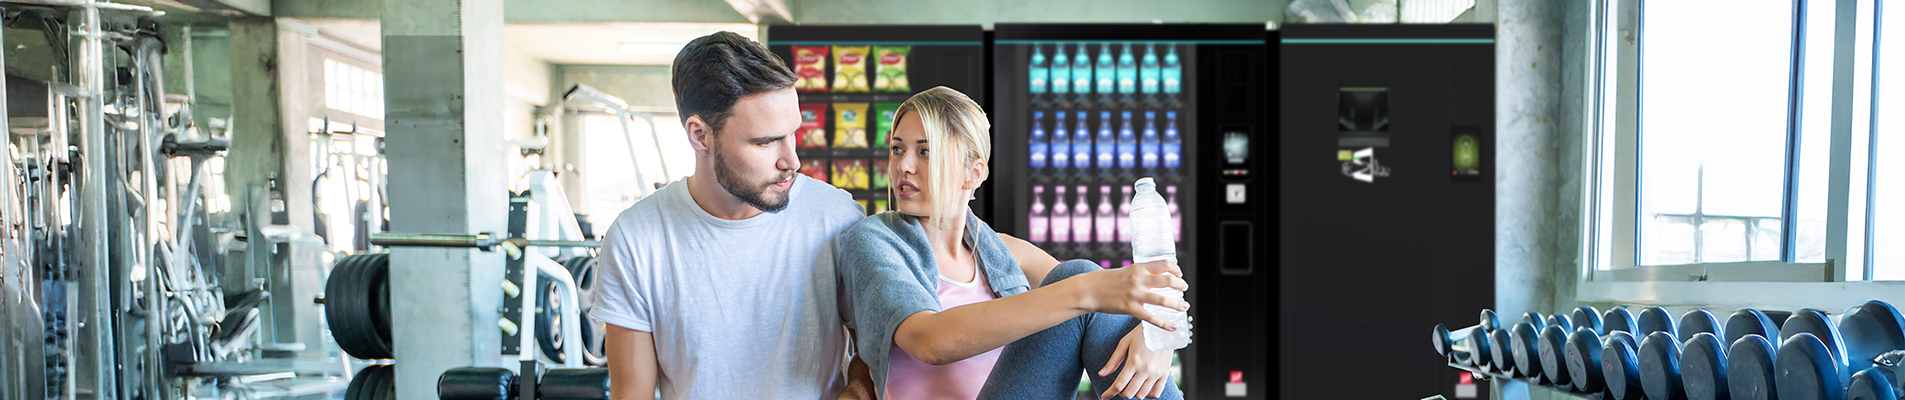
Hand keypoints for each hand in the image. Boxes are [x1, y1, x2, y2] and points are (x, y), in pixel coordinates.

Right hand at [1067, 260, 1187, 330]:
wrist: (1088, 290)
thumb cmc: (1105, 281)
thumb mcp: (1125, 271)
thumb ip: (1139, 274)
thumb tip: (1154, 278)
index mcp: (1138, 268)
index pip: (1164, 264)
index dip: (1176, 269)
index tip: (1179, 274)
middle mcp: (1139, 280)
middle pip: (1168, 281)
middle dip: (1180, 285)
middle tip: (1184, 289)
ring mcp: (1135, 295)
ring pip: (1163, 300)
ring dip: (1177, 304)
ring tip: (1184, 307)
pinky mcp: (1130, 309)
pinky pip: (1151, 318)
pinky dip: (1164, 323)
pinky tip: (1173, 327)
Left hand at [1098, 327, 1177, 398]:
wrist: (1163, 328)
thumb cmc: (1142, 333)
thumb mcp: (1124, 343)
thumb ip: (1113, 361)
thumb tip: (1101, 374)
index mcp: (1134, 361)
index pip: (1119, 385)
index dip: (1109, 393)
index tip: (1104, 396)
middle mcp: (1146, 369)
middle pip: (1129, 393)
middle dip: (1120, 393)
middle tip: (1119, 388)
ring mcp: (1156, 373)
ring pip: (1142, 395)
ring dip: (1133, 394)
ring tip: (1130, 386)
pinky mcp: (1165, 374)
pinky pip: (1157, 393)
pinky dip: (1148, 395)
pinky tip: (1143, 389)